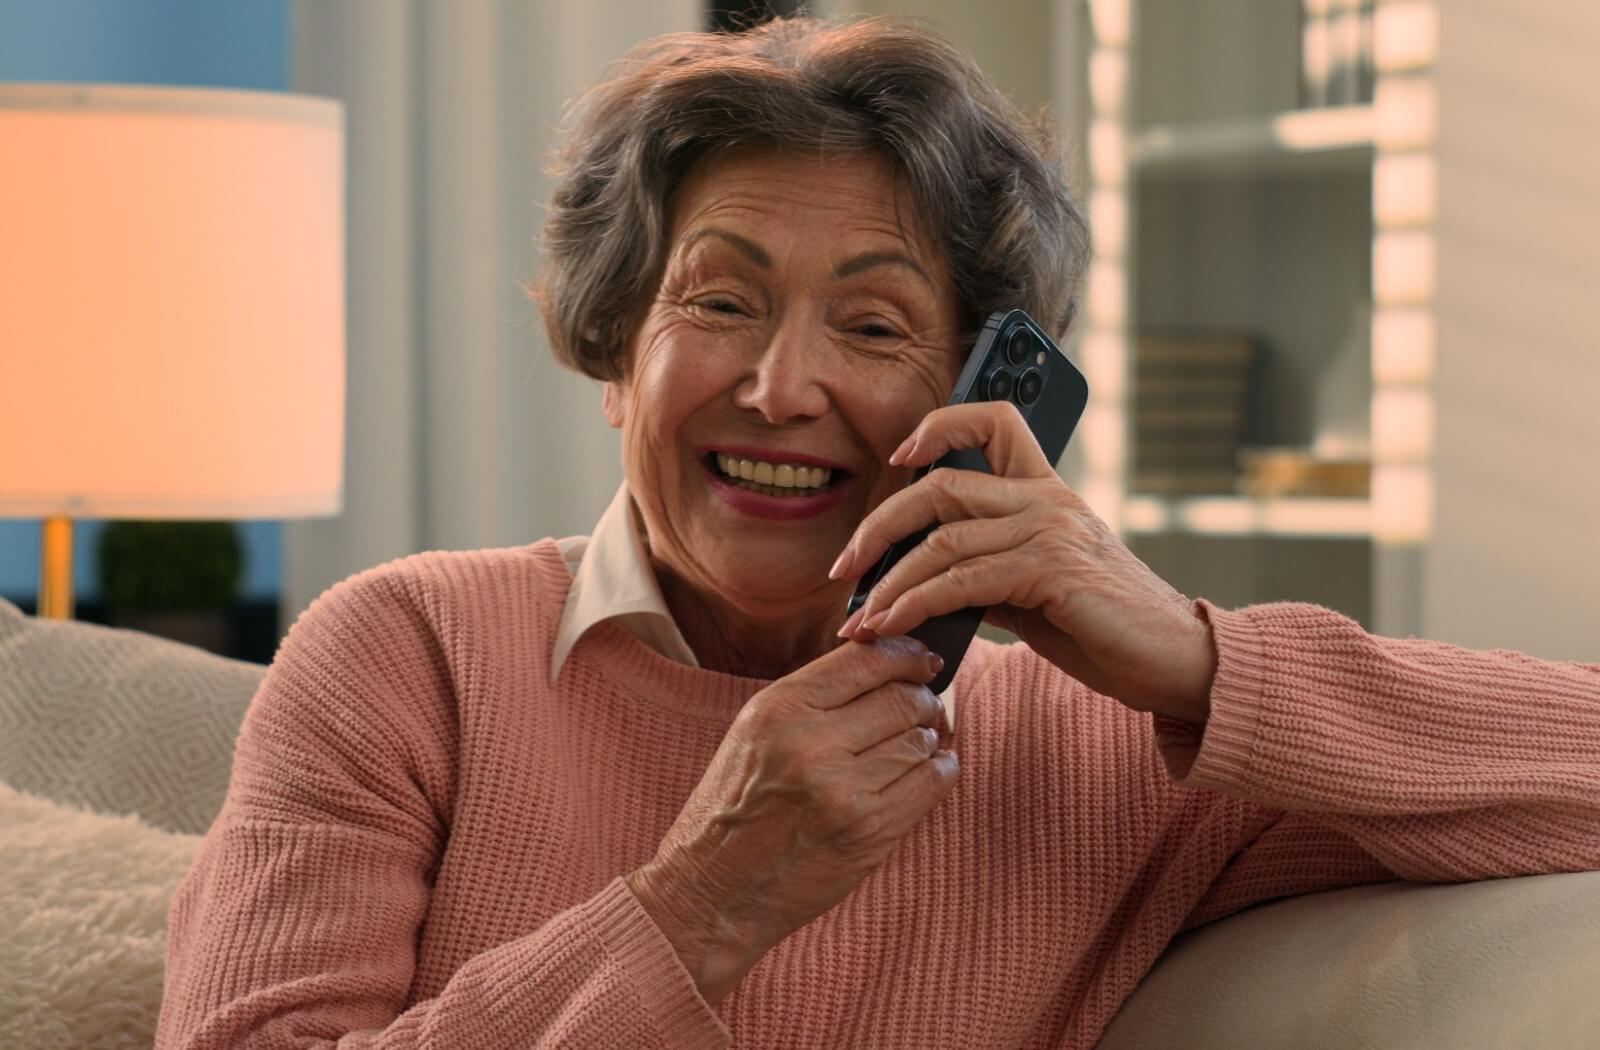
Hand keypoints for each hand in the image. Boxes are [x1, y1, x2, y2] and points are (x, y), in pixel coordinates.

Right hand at [626, 636, 958, 1006]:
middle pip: (903, 698)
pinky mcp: (869, 833)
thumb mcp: (755, 731)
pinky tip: (925, 772)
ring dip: (928, 739)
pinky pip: (933, 783)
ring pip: (921, 740)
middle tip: (923, 707)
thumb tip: (889, 667)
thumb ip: (816, 697)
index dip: (907, 655)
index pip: (868, 659)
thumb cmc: (733, 808)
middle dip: (922, 700)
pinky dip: (939, 771)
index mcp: (779, 708)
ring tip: (914, 746)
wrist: (712, 891)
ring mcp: (844, 791)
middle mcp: (812, 743)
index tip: (922, 661)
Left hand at [830, 401, 1215, 723]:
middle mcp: (1047, 499)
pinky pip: (962, 581)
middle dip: (880, 526)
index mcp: (1046, 492)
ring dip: (888, 583)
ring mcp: (1050, 530)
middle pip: (941, 485)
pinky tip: (891, 629)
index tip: (900, 455)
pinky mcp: (1051, 570)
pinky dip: (915, 605)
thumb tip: (927, 587)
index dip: (941, 425)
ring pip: (942, 539)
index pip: (994, 422)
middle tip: (844, 566)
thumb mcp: (1037, 593)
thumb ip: (990, 575)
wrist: (1176, 662)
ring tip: (859, 620)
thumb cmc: (1107, 629)